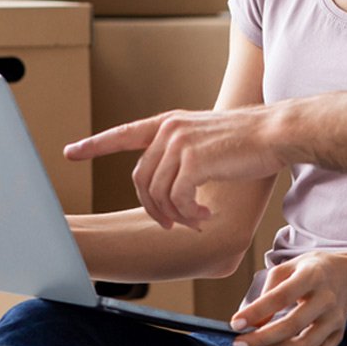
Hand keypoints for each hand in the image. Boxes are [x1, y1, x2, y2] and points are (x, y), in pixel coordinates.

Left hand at [64, 107, 288, 229]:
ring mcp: (179, 143)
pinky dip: (187, 213)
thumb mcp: (206, 140)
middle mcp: (169, 129)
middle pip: (140, 179)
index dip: (95, 145)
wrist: (275, 133)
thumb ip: (183, 154)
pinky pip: (176, 199)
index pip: (123, 133)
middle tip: (176, 223)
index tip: (71, 152)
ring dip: (175, 215)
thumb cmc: (248, 142)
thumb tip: (169, 187)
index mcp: (169, 123)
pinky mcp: (193, 159)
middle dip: (154, 208)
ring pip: (157, 193)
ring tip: (196, 218)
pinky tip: (204, 214)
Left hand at [228, 252, 346, 345]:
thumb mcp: (288, 267)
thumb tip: (253, 321)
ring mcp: (335, 319)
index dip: (256, 312)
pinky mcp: (339, 334)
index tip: (235, 323)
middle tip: (238, 344)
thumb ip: (268, 291)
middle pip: (292, 325)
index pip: (280, 296)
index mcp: (311, 275)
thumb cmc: (311, 270)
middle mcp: (326, 298)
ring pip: (305, 345)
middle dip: (261, 338)